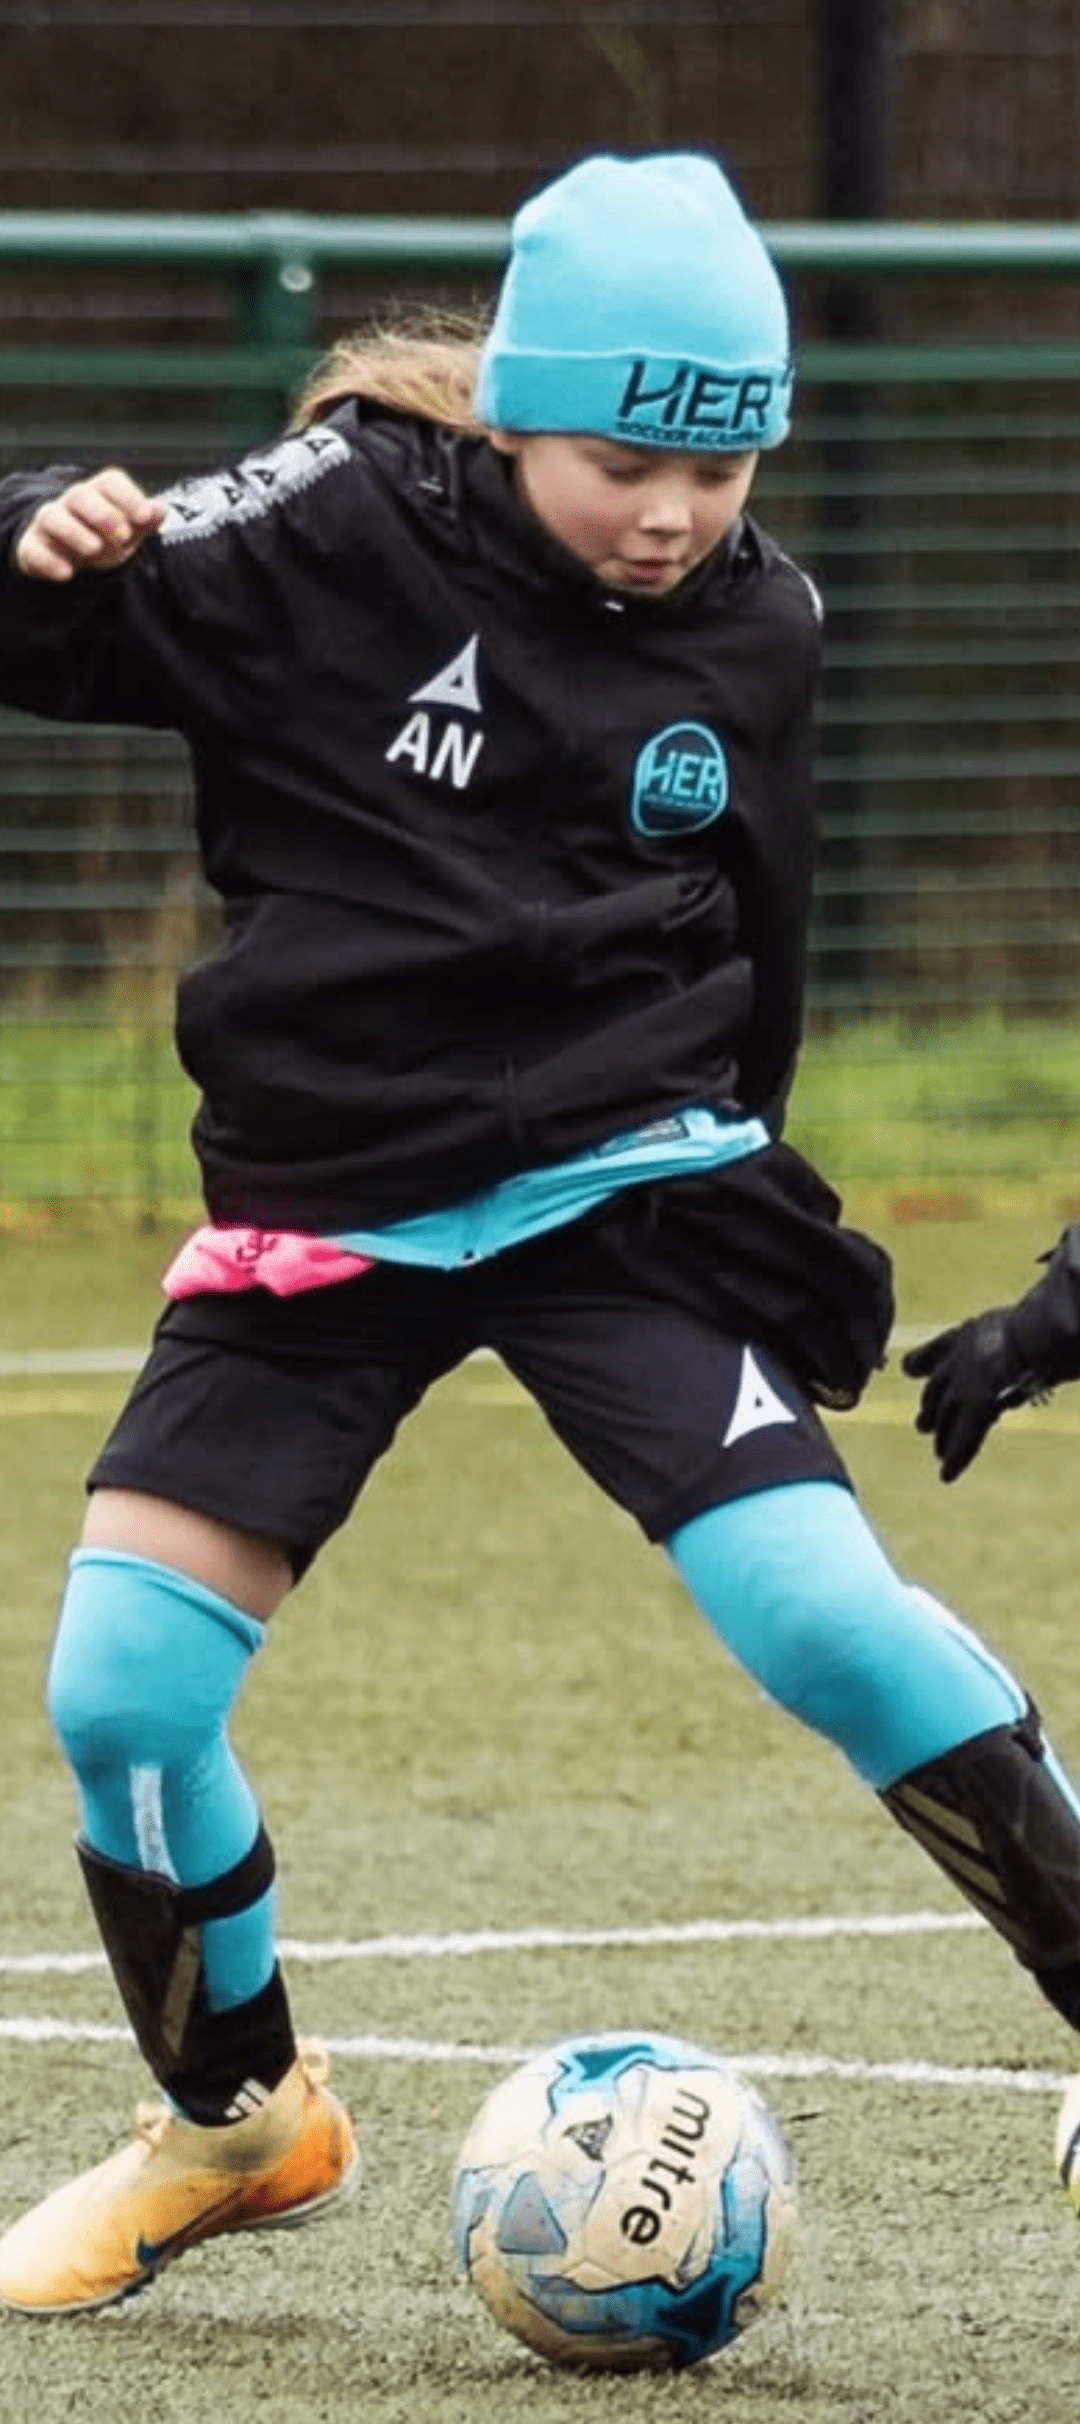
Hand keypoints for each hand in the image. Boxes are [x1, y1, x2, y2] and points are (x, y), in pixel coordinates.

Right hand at [14, 469, 164, 582]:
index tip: (145, 517)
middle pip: (80, 495)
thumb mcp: (130, 530)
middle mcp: (71, 503)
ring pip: (53, 517)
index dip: (128, 497)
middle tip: (123, 537)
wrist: (72, 557)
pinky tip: (66, 574)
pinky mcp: (33, 547)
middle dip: (103, 515)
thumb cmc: (105, 537)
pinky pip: (33, 549)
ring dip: (74, 533)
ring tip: (94, 549)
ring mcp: (50, 523)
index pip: (110, 482)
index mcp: (99, 493)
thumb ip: (145, 521)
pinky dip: (48, 561)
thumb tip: (159, 509)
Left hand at [902, 1312, 1044, 1482]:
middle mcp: (957, 1362)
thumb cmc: (1029, 1328)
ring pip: (946, 1416)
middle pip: (937, 1389)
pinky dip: (957, 1459)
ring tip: (938, 1452)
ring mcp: (964, 1387)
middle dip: (930, 1408)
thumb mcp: (1006, 1328)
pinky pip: (966, 1439)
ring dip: (942, 1436)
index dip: (920, 1363)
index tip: (908, 1369)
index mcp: (964, 1336)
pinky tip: (946, 1476)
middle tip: (922, 1426)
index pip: (936, 1351)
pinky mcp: (977, 1408)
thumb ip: (994, 1340)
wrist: (1030, 1335)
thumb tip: (1013, 1349)